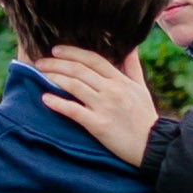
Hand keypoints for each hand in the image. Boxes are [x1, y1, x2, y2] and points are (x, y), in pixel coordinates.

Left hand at [24, 43, 159, 165]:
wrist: (152, 145)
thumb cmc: (145, 117)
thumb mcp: (141, 88)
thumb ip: (133, 67)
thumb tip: (130, 47)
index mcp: (120, 80)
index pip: (93, 59)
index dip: (73, 52)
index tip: (56, 50)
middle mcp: (111, 90)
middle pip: (79, 70)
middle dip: (57, 63)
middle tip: (40, 62)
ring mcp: (104, 107)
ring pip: (74, 86)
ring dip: (54, 78)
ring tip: (39, 74)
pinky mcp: (98, 125)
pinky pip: (74, 111)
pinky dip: (58, 103)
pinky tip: (45, 99)